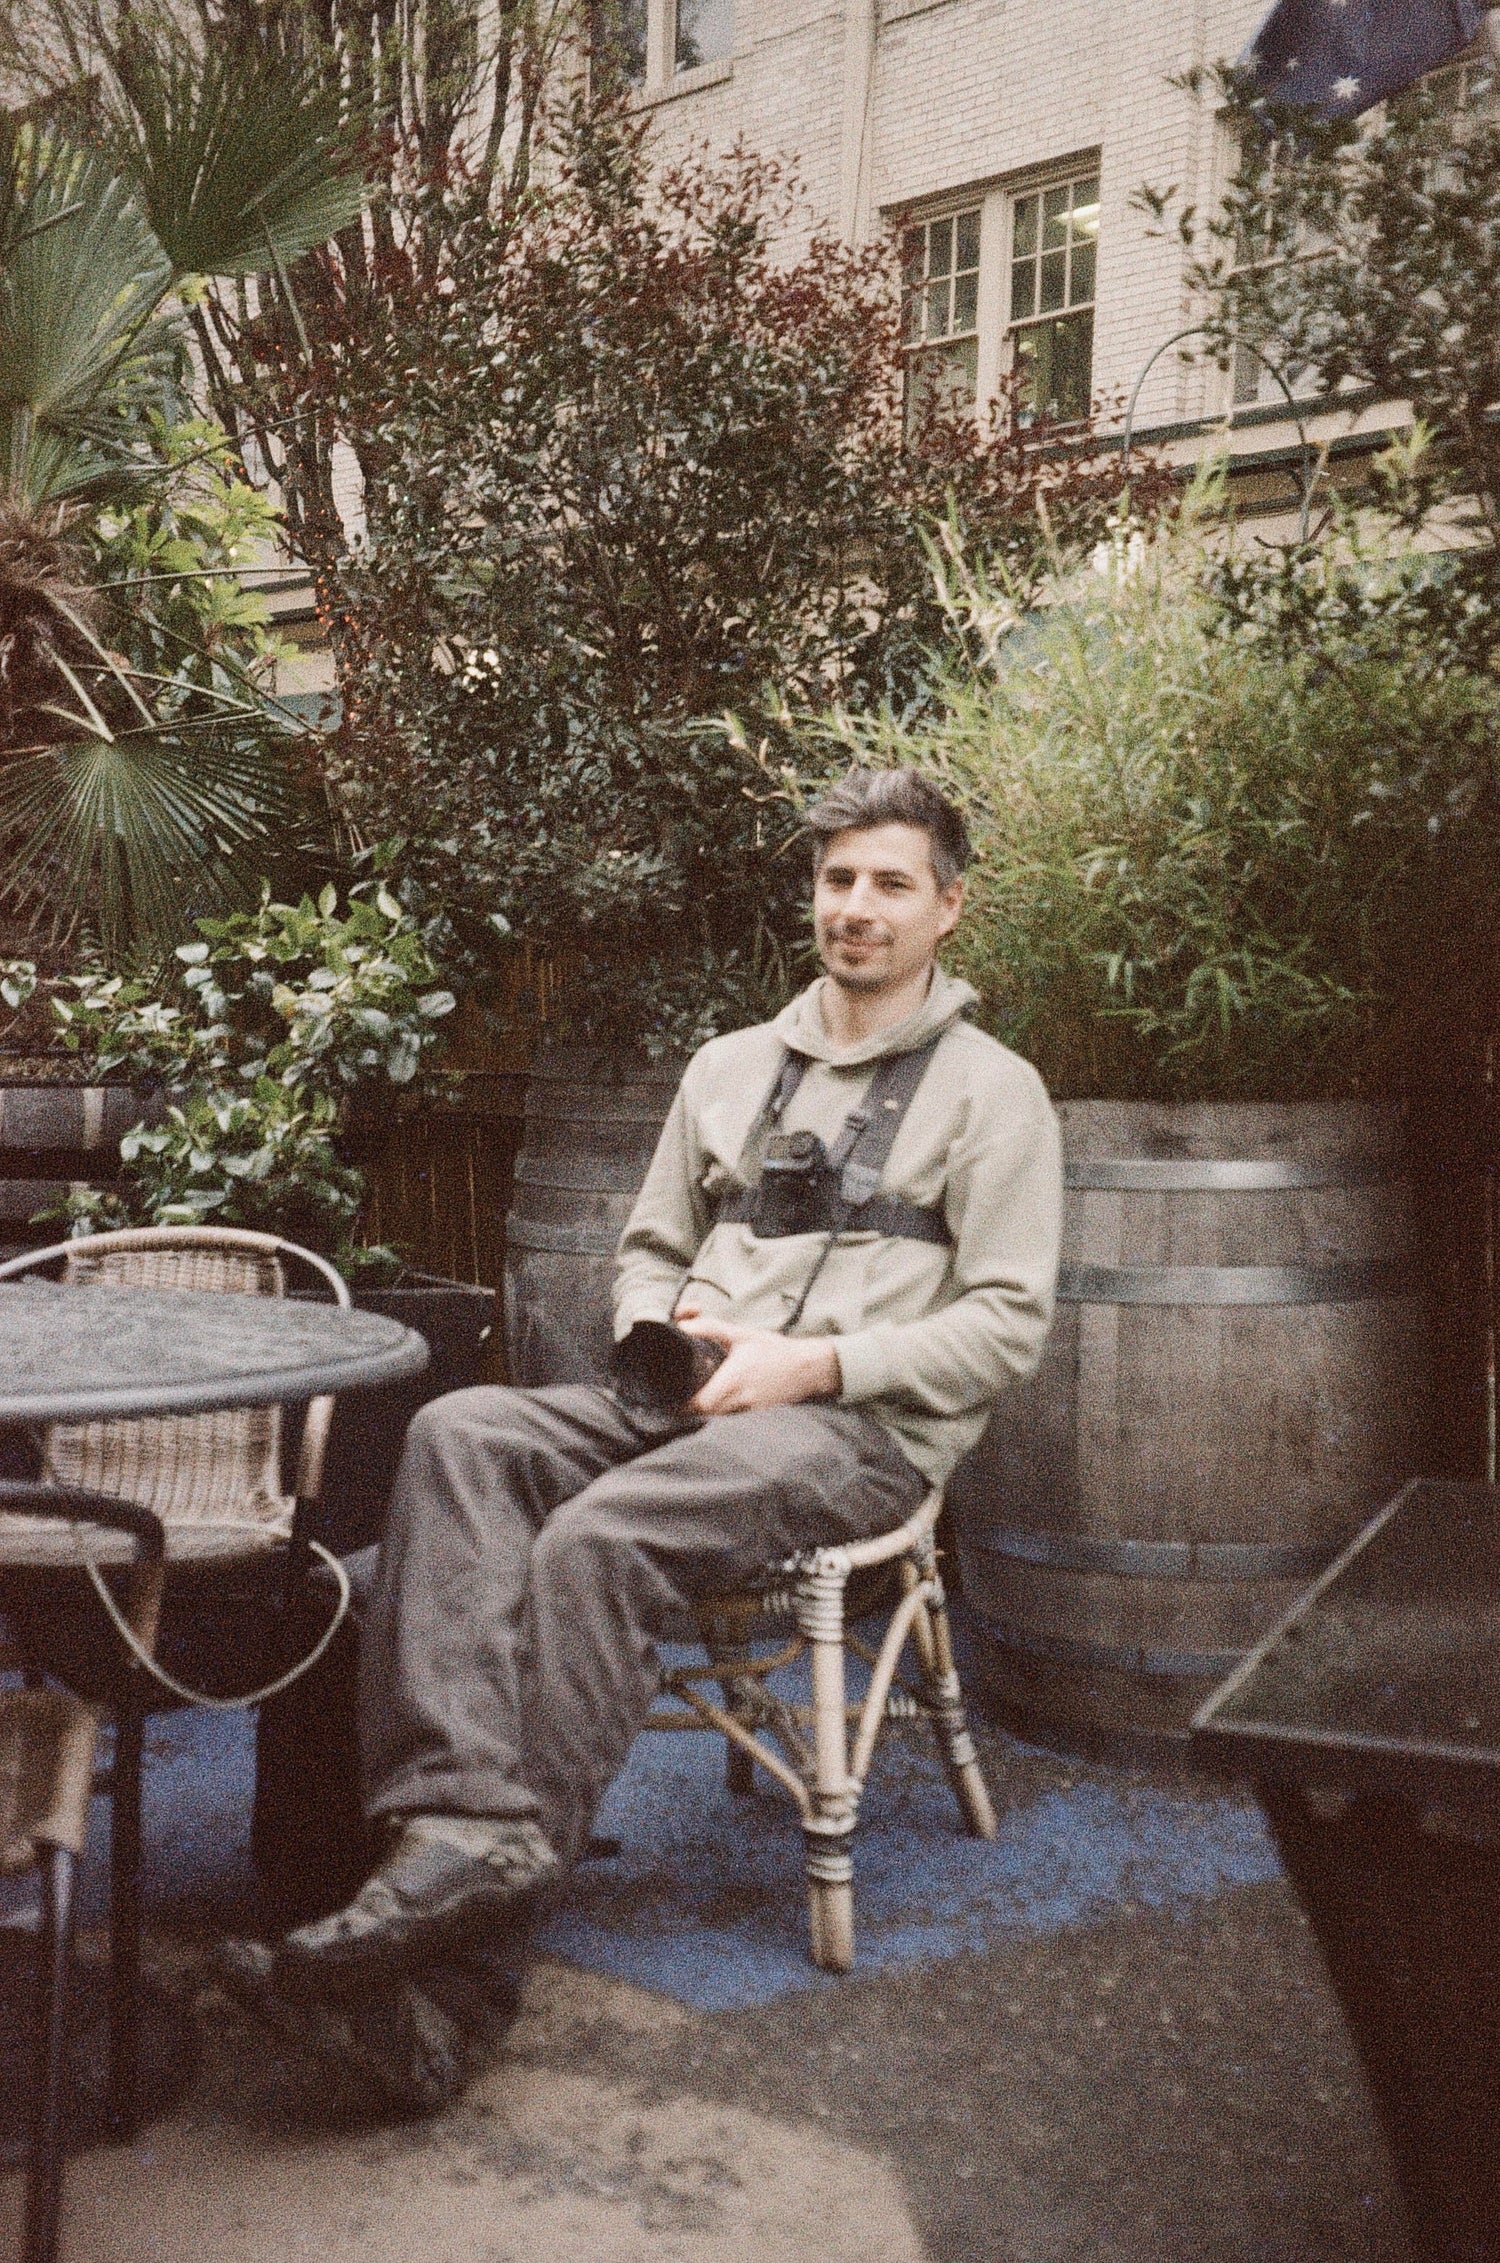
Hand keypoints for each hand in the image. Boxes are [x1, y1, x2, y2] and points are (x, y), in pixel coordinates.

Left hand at [673, 1307, 841, 1413]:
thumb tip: (683, 1326)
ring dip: (707, 1410)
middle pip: (705, 1414)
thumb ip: (711, 1328)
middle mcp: (740, 1399)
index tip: (674, 1395)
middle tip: (682, 1395)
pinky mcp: (756, 1414)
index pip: (701, 1404)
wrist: (808, 1368)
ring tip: (699, 1395)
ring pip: (718, 1418)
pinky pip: (732, 1417)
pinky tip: (721, 1398)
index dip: (684, 1404)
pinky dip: (722, 1410)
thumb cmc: (773, 1349)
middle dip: (691, 1408)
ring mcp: (749, 1410)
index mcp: (734, 1379)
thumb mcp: (742, 1334)